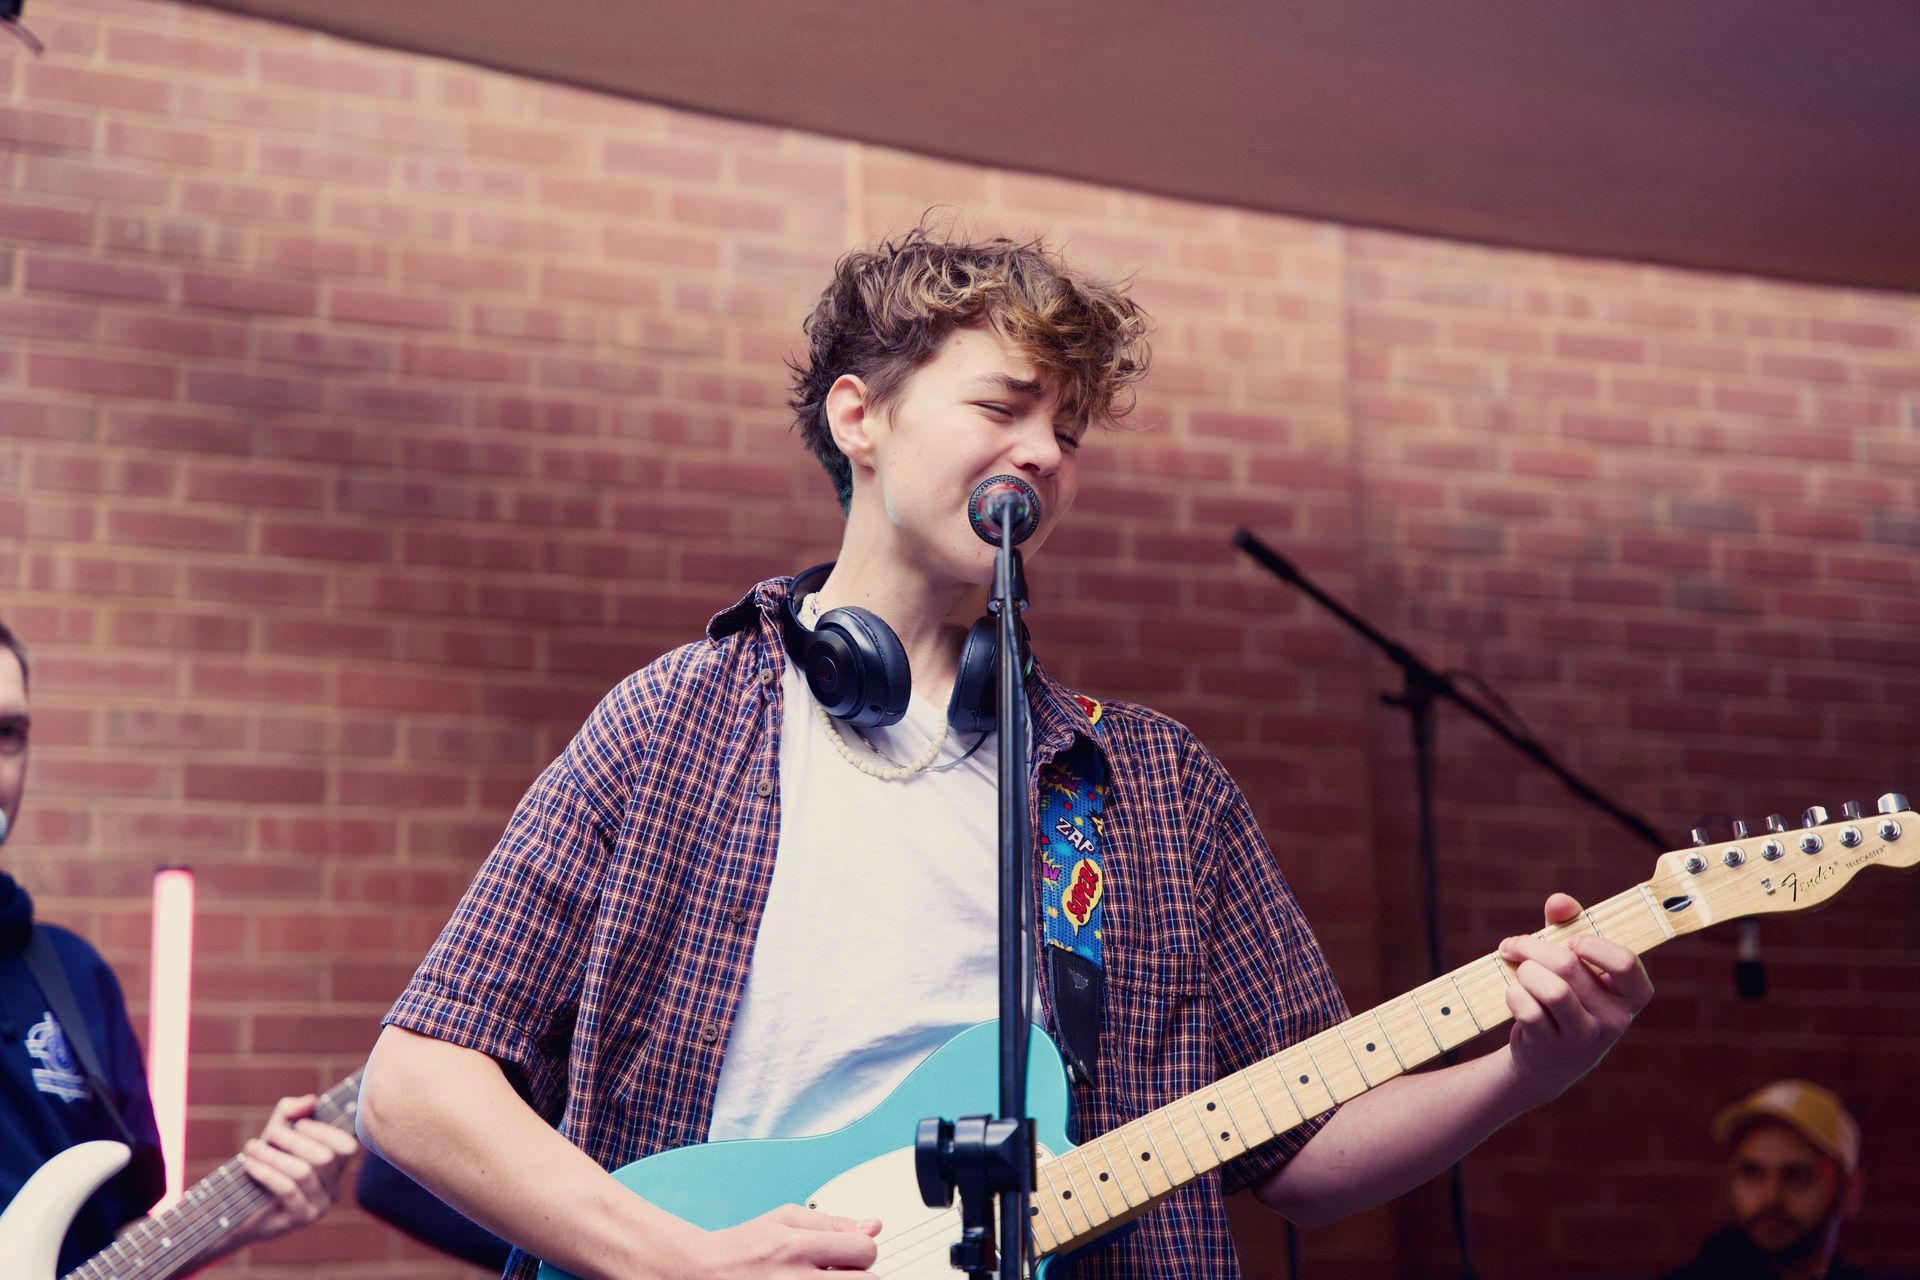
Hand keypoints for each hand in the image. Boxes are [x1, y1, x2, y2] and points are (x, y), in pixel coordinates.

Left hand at [232, 1094, 360, 1246]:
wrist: (239, 1212)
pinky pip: (288, 1190)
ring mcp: (321, 1205)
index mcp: (335, 1166)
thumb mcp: (275, 1136)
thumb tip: (310, 1101)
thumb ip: (290, 1113)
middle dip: (294, 1141)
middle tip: (270, 1134)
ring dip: (274, 1156)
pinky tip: (250, 1165)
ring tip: (251, 1148)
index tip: (298, 1124)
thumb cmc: (263, 1167)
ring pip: (304, 1173)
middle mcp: (334, 1186)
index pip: (348, 1146)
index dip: (326, 1131)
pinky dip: (267, 1173)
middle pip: (325, 1158)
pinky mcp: (302, 1219)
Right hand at [697, 1203, 880, 1276]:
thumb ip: (833, 1222)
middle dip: (861, 1274)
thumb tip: (874, 1227)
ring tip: (824, 1278)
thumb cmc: (745, 1246)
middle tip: (841, 1270)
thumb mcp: (786, 1219)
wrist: (704, 1272)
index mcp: (797, 1247)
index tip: (851, 1251)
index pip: (864, 1249)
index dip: (862, 1248)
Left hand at [1497, 892, 1653, 1107]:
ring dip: (1524, 971)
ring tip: (1518, 970)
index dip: (1593, 945)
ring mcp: (1586, 1037)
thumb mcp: (1574, 962)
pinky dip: (1514, 994)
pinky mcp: (1554, 1047)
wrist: (1548, 1057)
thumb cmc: (1566, 995)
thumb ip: (1568, 925)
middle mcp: (1616, 1019)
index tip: (1571, 941)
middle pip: (1570, 966)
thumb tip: (1559, 901)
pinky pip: (1528, 1009)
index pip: (1625, 962)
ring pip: (1551, 989)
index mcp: (1632, 994)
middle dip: (1533, 947)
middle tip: (1514, 945)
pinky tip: (1514, 994)